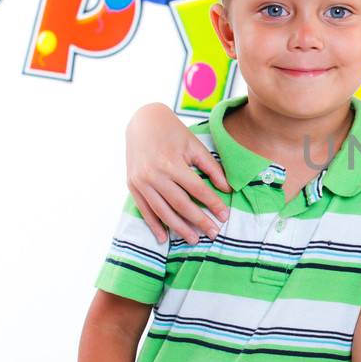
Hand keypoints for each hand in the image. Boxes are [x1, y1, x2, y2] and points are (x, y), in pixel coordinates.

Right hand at [126, 103, 230, 244]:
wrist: (142, 122)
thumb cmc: (173, 133)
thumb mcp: (194, 146)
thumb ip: (211, 168)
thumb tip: (227, 189)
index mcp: (171, 163)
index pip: (196, 189)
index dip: (212, 204)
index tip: (225, 216)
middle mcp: (154, 175)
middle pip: (180, 204)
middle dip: (198, 221)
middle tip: (213, 234)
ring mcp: (141, 182)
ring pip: (162, 211)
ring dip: (179, 228)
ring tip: (194, 239)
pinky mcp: (132, 186)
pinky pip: (144, 210)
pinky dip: (154, 225)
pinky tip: (164, 238)